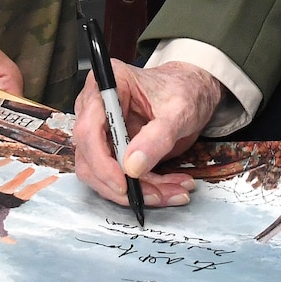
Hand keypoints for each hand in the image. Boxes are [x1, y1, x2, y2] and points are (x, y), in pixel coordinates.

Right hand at [72, 61, 220, 207]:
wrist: (192, 92)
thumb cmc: (183, 91)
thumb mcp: (179, 112)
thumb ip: (157, 137)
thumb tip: (133, 166)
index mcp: (106, 86)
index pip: (88, 129)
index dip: (101, 161)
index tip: (123, 182)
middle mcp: (95, 108)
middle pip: (89, 157)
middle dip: (122, 184)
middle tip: (155, 195)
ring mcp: (101, 130)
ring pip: (102, 174)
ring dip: (136, 190)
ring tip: (172, 191)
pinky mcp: (112, 149)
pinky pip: (118, 177)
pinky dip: (144, 188)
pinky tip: (169, 188)